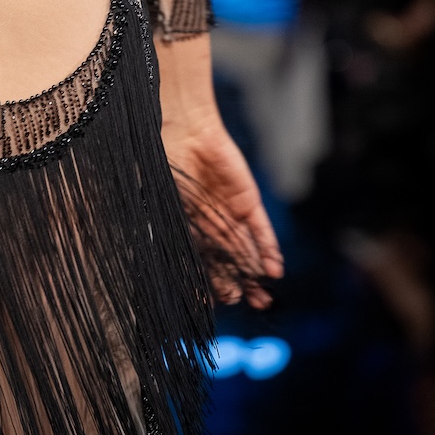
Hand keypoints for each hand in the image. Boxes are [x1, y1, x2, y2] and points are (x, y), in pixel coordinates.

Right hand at [162, 116, 282, 307]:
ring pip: (247, 251)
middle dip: (237, 286)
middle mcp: (211, 226)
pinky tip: (274, 270)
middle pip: (227, 263)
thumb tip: (160, 265)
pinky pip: (261, 229)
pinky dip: (268, 249)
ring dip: (256, 275)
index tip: (209, 303)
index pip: (200, 264)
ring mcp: (230, 215)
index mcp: (188, 229)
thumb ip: (163, 233)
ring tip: (264, 299)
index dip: (206, 284)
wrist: (183, 131)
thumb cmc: (164, 165)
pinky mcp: (248, 202)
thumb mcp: (159, 203)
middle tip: (245, 304)